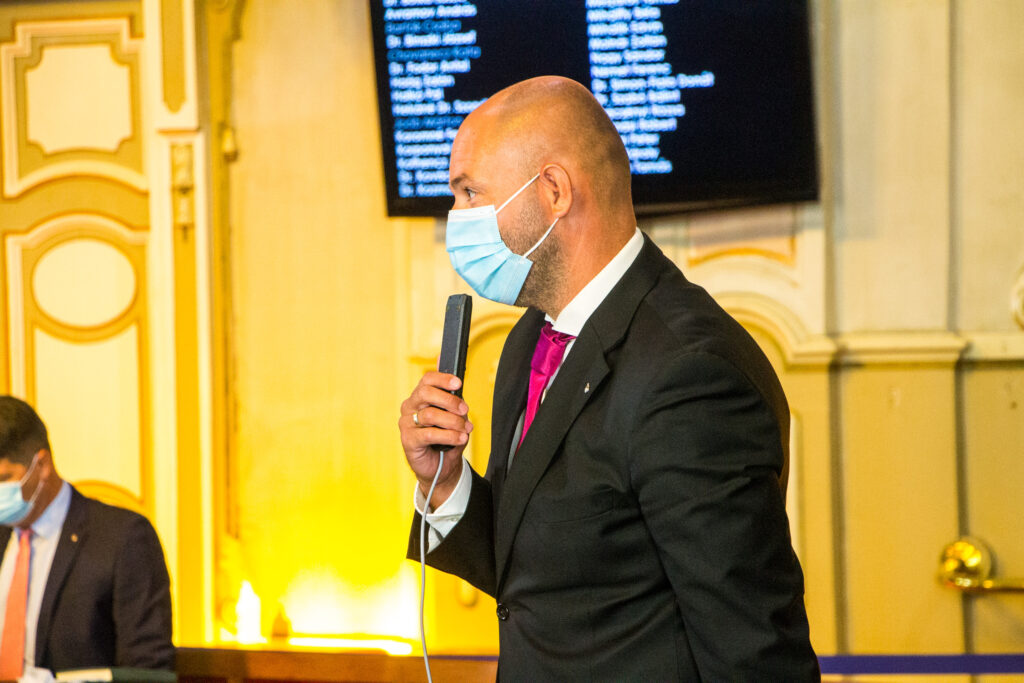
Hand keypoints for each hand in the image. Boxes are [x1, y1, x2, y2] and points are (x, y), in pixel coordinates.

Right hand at [399, 371, 472, 507]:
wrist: (440, 466)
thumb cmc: (446, 439)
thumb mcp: (455, 420)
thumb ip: (456, 409)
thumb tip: (461, 405)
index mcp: (420, 398)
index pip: (428, 380)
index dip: (443, 379)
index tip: (458, 383)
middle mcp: (410, 407)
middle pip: (426, 392)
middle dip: (449, 400)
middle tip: (464, 410)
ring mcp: (407, 423)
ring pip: (430, 414)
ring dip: (453, 421)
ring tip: (465, 429)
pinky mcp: (408, 440)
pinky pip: (429, 434)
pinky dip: (449, 436)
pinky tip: (460, 438)